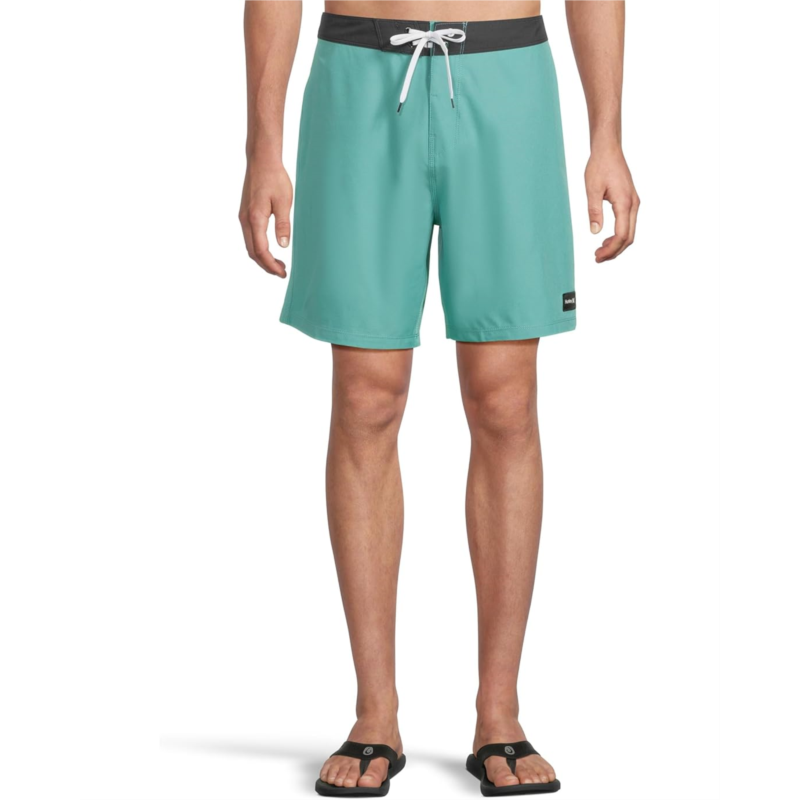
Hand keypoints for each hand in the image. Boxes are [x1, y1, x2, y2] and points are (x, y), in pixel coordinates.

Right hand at [239, 159, 292, 276]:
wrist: (261, 160)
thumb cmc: (274, 178)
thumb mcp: (284, 201)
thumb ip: (283, 224)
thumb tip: (283, 245)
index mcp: (255, 218)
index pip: (261, 251)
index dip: (271, 265)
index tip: (283, 273)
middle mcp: (245, 220)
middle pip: (252, 252)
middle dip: (266, 266)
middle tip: (282, 272)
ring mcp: (243, 217)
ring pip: (249, 246)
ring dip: (262, 258)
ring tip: (278, 263)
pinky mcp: (245, 214)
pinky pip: (249, 237)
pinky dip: (258, 248)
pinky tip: (270, 249)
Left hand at [585, 146, 639, 262]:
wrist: (608, 150)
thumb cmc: (599, 166)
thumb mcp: (592, 189)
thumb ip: (594, 211)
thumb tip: (595, 232)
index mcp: (625, 203)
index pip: (621, 235)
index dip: (610, 249)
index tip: (597, 256)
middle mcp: (633, 204)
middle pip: (628, 237)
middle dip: (614, 251)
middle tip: (597, 258)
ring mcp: (633, 203)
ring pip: (629, 232)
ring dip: (616, 244)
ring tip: (600, 251)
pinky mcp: (630, 201)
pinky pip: (628, 224)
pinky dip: (618, 235)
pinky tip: (606, 239)